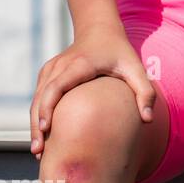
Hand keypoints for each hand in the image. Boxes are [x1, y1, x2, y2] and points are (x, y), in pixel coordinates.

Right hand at [30, 24, 155, 156]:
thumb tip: (148, 120)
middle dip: (38, 124)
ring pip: (38, 98)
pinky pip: (40, 96)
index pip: (57, 86)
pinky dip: (38, 116)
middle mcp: (60, 66)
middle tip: (38, 152)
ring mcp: (51, 69)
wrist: (99, 30)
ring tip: (38, 151)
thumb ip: (145, 93)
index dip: (48, 107)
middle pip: (42, 97)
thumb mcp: (137, 69)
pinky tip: (42, 137)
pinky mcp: (48, 73)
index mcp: (79, 65)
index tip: (46, 128)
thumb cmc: (120, 53)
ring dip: (35, 123)